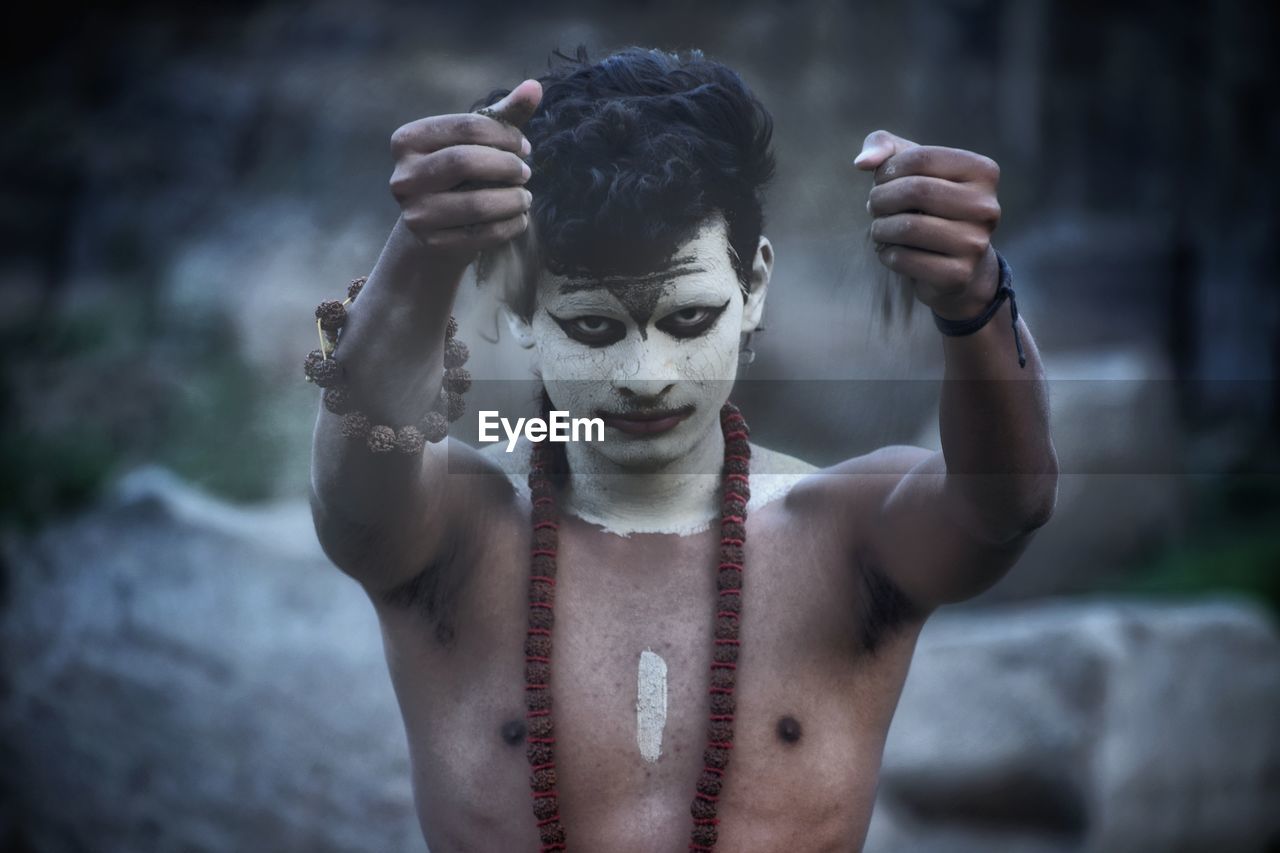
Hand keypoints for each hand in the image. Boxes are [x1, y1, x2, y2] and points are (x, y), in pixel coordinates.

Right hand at [389, 79, 541, 266]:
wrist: (436, 226)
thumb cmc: (460, 173)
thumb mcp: (476, 141)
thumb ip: (503, 115)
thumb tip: (534, 86)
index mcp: (407, 140)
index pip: (466, 126)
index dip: (504, 135)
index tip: (524, 146)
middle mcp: (402, 177)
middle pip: (465, 161)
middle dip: (506, 166)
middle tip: (526, 172)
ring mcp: (415, 214)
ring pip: (477, 203)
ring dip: (513, 199)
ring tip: (525, 197)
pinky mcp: (432, 244)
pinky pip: (484, 234)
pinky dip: (511, 225)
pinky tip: (519, 218)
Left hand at [855, 130, 1001, 320]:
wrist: (956, 265)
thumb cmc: (929, 205)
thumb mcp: (911, 167)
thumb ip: (884, 147)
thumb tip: (862, 162)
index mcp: (983, 172)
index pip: (921, 157)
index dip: (888, 169)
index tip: (881, 181)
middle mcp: (986, 206)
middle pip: (915, 190)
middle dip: (881, 198)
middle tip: (874, 206)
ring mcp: (976, 243)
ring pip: (909, 227)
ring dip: (880, 228)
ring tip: (880, 229)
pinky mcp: (959, 274)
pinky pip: (905, 259)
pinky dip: (887, 255)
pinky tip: (890, 252)